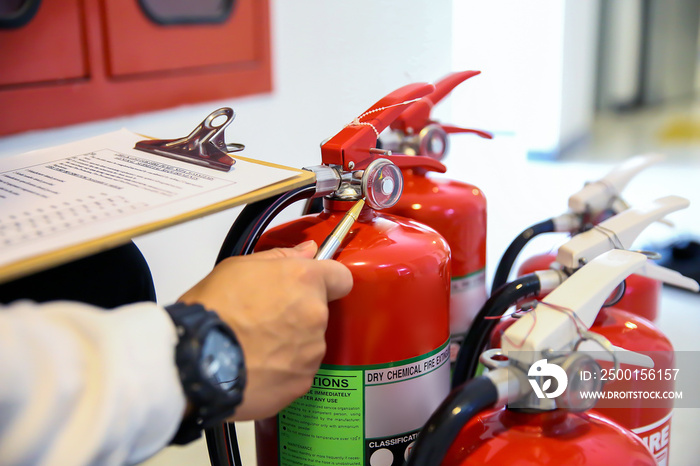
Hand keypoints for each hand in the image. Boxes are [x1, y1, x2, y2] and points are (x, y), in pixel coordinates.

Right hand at [177, 240, 352, 419]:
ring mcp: (312, 351)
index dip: (327, 281)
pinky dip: (282, 370)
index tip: (311, 287)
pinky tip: (256, 367)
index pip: (341, 277)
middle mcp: (315, 315)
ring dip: (290, 343)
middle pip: (319, 312)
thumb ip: (280, 257)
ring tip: (255, 346)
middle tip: (263, 319)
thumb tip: (307, 251)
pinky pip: (298, 371)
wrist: (197, 361)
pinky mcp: (302, 381)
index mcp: (304, 280)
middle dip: (298, 314)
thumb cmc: (213, 311)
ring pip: (309, 343)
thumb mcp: (238, 268)